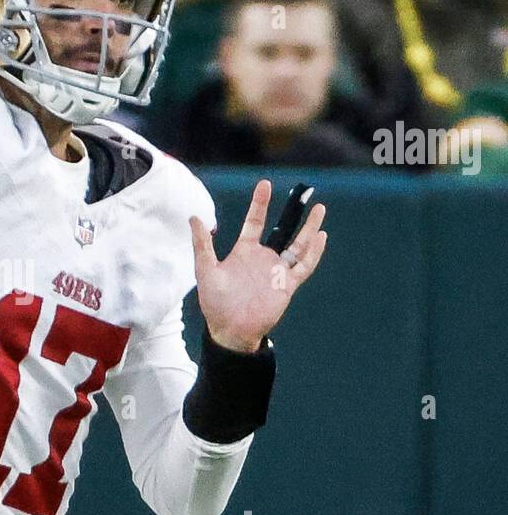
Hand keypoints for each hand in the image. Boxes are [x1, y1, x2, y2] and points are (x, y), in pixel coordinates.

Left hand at [189, 179, 326, 352]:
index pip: (255, 221)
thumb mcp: (206, 270)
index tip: (265, 184)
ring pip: (299, 244)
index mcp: (245, 251)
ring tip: (320, 209)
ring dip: (310, 228)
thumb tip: (193, 217)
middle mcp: (263, 258)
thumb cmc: (215, 303)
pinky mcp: (287, 285)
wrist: (231, 330)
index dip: (260, 204)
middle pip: (283, 229)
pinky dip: (313, 252)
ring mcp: (277, 271)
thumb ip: (202, 244)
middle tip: (305, 192)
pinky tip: (321, 237)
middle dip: (294, 212)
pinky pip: (304, 266)